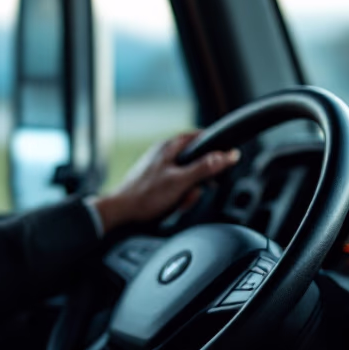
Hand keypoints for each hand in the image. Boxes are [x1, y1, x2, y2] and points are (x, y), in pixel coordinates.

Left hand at [91, 131, 240, 233]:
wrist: (120, 212)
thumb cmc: (145, 196)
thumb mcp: (180, 181)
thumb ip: (204, 168)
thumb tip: (227, 155)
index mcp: (169, 147)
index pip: (199, 137)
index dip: (214, 147)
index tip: (225, 157)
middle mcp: (163, 154)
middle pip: (195, 161)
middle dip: (199, 179)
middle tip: (197, 190)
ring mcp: (159, 168)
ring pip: (186, 177)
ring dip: (188, 192)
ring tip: (180, 202)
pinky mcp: (156, 182)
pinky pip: (175, 187)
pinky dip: (178, 197)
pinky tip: (172, 206)